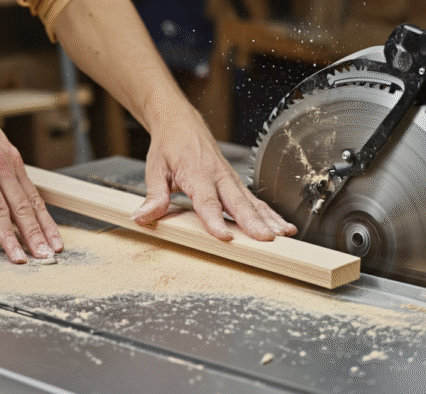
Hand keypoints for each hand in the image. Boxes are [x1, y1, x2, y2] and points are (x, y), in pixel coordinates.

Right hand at [0, 92, 63, 262]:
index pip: (34, 199)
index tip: (56, 243)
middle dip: (36, 235)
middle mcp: (1, 166)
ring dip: (10, 237)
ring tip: (19, 258)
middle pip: (22, 206)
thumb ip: (2, 172)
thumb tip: (7, 197)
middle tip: (46, 257)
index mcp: (12, 161)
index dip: (47, 224)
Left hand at [131, 108, 296, 240]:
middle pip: (237, 202)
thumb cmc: (169, 146)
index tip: (224, 237)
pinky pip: (255, 200)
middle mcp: (218, 176)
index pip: (207, 201)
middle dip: (252, 222)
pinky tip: (282, 226)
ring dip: (267, 219)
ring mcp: (230, 179)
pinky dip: (270, 213)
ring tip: (281, 235)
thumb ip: (154, 196)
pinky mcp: (236, 182)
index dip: (215, 220)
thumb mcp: (155, 169)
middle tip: (265, 239)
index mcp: (196, 174)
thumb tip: (143, 217)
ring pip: (251, 201)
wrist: (180, 122)